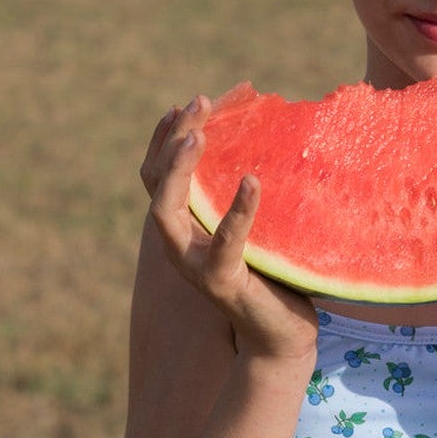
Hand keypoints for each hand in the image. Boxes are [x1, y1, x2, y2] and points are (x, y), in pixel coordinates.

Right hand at [141, 95, 320, 364]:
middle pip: (155, 184)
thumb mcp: (255, 225)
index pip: (156, 176)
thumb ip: (246, 191)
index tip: (182, 106)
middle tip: (197, 103)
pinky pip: (225, 241)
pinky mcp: (221, 282)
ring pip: (166, 211)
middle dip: (171, 139)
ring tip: (201, 136)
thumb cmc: (273, 274)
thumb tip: (268, 138)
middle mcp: (178, 244)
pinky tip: (252, 181)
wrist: (281, 334)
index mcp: (184, 227)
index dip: (162, 139)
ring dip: (180, 169)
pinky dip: (238, 209)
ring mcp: (194, 265)